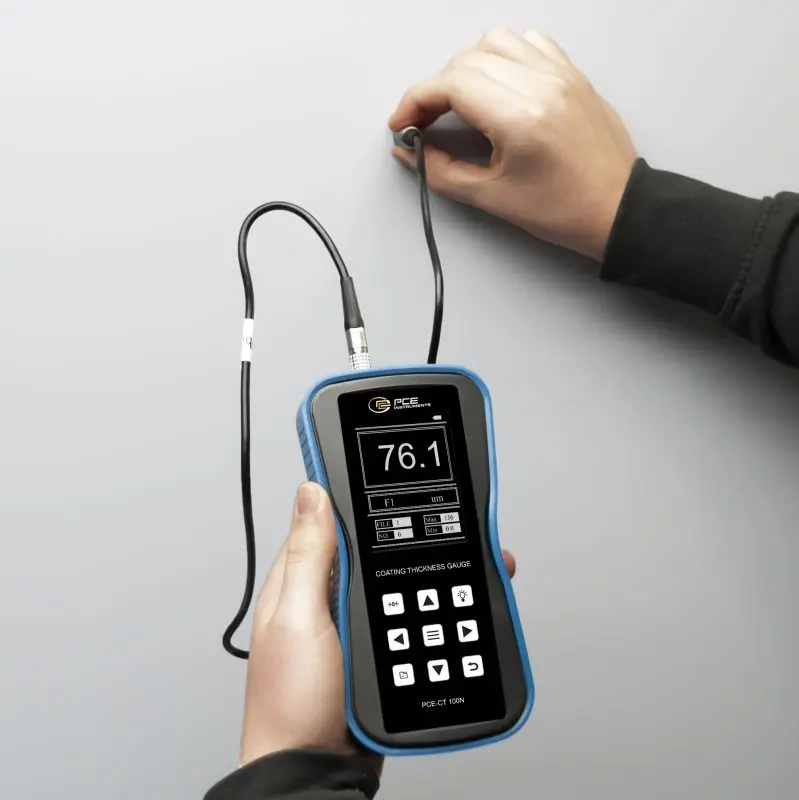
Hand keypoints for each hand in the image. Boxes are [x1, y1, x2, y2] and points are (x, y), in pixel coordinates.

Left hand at [239, 482, 516, 767]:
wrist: (317, 770)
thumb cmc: (292, 704)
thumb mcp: (299, 620)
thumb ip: (308, 559)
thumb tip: (310, 495)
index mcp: (299, 581)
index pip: (329, 521)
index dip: (356, 499)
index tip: (389, 478)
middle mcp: (324, 597)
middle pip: (369, 549)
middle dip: (404, 533)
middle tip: (446, 516)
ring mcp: (351, 623)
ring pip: (392, 580)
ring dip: (425, 568)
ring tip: (466, 552)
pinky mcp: (375, 647)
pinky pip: (403, 612)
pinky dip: (427, 602)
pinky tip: (453, 598)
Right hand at [388, 28, 636, 260]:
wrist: (616, 209)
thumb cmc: (564, 209)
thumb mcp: (492, 198)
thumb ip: (441, 172)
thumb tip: (410, 151)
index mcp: (520, 116)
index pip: (450, 83)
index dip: (415, 101)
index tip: (402, 125)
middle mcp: (540, 84)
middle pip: (465, 61)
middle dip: (434, 90)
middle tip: (425, 123)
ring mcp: (559, 73)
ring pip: (494, 41)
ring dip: (466, 68)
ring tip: (460, 103)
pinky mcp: (572, 74)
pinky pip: (528, 42)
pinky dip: (502, 56)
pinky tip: (497, 86)